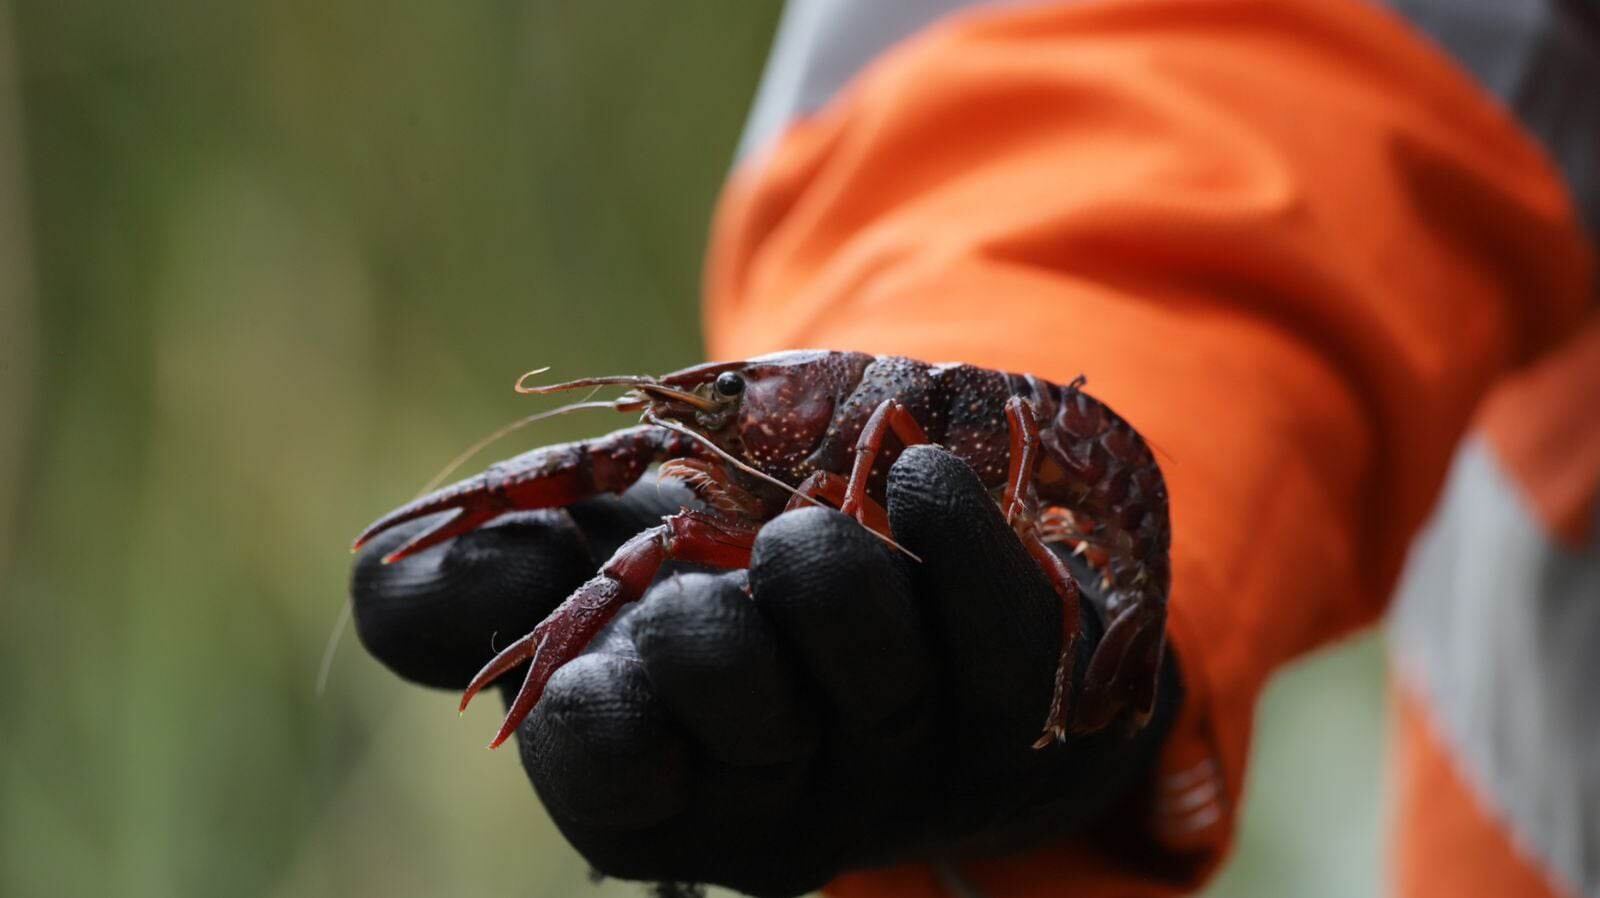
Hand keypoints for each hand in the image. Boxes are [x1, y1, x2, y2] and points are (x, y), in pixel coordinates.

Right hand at [351, 445, 1181, 897]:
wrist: (882, 558)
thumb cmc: (706, 577)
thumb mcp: (573, 567)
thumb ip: (461, 583)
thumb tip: (385, 560)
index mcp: (648, 778)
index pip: (604, 765)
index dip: (603, 681)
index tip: (625, 622)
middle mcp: (778, 794)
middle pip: (728, 682)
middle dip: (710, 590)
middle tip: (721, 564)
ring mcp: (907, 759)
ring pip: (867, 646)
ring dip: (822, 548)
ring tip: (816, 528)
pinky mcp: (1017, 708)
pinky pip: (999, 624)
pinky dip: (950, 525)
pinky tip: (922, 474)